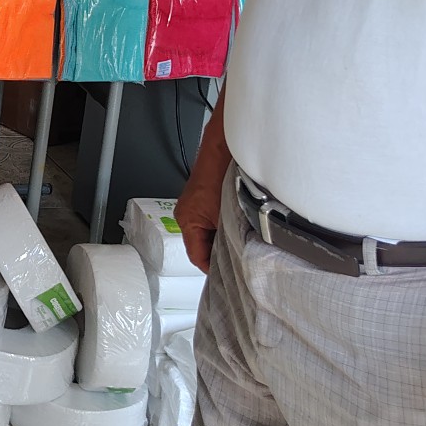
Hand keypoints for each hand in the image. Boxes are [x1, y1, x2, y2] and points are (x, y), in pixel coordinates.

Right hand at [175, 154, 226, 273]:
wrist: (224, 148)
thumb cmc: (220, 174)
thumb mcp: (227, 216)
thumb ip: (228, 239)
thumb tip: (238, 258)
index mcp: (187, 221)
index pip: (197, 257)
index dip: (212, 269)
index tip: (227, 277)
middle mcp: (186, 215)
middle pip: (201, 246)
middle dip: (217, 254)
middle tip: (236, 263)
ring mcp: (193, 207)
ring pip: (206, 234)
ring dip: (220, 239)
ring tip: (238, 243)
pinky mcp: (202, 201)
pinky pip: (210, 222)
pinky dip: (221, 226)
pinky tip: (236, 226)